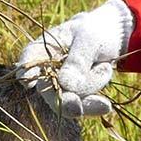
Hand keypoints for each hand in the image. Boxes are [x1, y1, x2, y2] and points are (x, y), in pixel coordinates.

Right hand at [16, 0, 133, 117]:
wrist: (114, 39)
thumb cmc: (98, 31)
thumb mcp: (90, 39)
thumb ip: (78, 60)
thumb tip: (65, 84)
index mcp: (45, 45)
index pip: (30, 56)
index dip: (26, 70)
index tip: (28, 83)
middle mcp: (47, 68)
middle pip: (47, 88)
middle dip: (63, 100)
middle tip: (77, 109)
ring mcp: (59, 84)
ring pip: (65, 102)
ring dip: (86, 101)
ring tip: (106, 85)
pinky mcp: (73, 96)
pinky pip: (79, 106)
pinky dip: (93, 106)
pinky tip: (105, 106)